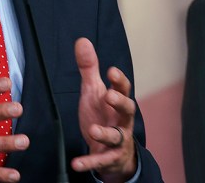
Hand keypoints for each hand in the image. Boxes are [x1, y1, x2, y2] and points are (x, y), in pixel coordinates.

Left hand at [71, 37, 137, 181]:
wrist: (112, 152)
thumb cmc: (103, 116)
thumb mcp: (94, 92)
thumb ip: (89, 69)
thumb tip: (82, 41)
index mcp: (118, 103)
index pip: (124, 89)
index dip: (119, 81)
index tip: (111, 71)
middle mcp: (122, 121)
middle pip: (128, 110)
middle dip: (120, 102)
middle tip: (109, 96)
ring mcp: (118, 140)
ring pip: (116, 136)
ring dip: (105, 133)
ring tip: (94, 130)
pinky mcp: (109, 158)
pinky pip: (100, 160)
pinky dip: (89, 162)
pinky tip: (76, 163)